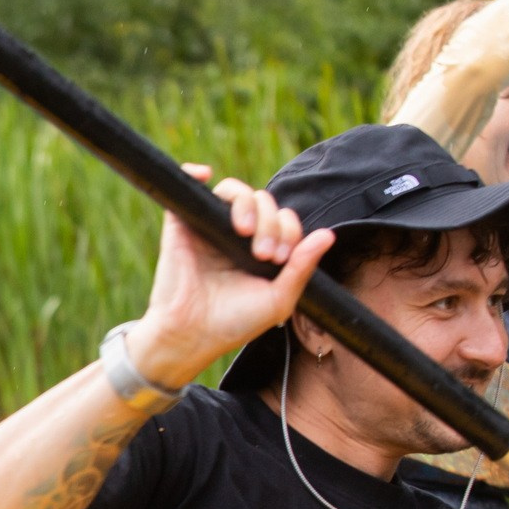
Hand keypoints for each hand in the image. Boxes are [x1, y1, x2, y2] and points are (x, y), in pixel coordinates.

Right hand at [129, 165, 332, 387]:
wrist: (191, 335)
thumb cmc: (234, 323)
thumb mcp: (279, 298)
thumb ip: (302, 267)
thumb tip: (328, 235)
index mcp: (259, 249)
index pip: (283, 220)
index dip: (289, 231)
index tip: (279, 259)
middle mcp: (234, 235)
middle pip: (263, 201)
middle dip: (271, 223)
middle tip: (263, 254)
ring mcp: (208, 227)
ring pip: (234, 191)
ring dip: (246, 204)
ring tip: (243, 230)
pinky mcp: (181, 224)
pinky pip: (187, 186)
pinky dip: (194, 173)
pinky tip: (205, 175)